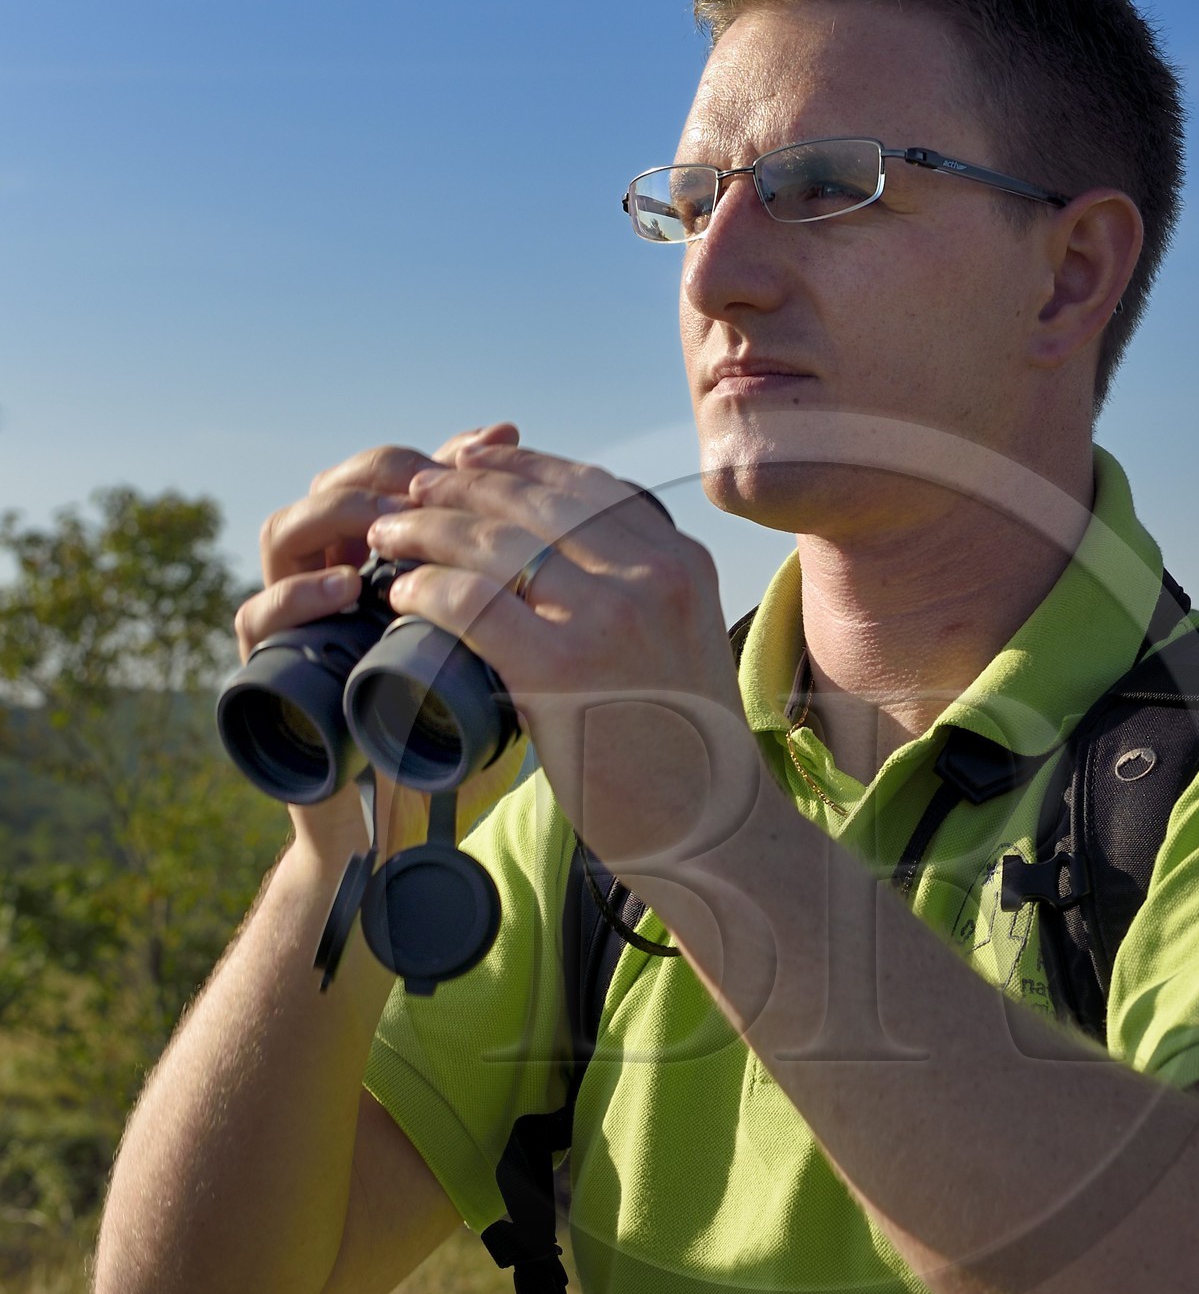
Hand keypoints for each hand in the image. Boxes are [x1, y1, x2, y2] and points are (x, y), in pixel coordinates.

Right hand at [236, 425, 525, 867]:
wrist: (406, 825)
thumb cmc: (472, 736)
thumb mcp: (516, 659)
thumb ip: (535, 600)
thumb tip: (602, 524)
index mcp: (397, 559)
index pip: (408, 478)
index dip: (455, 457)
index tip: (504, 438)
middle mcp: (336, 572)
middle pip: (345, 483)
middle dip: (398, 471)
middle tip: (444, 475)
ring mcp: (294, 618)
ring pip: (288, 530)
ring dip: (342, 515)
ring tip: (396, 527)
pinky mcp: (265, 669)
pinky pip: (260, 615)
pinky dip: (298, 595)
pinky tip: (344, 591)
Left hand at [364, 439, 761, 883]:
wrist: (713, 829)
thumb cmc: (688, 747)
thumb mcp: (683, 640)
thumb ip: (640, 592)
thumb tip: (561, 559)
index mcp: (681, 562)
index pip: (585, 485)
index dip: (515, 467)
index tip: (467, 464)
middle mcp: (651, 576)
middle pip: (533, 504)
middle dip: (460, 486)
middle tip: (412, 489)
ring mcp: (609, 619)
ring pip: (495, 544)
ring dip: (428, 529)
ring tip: (389, 535)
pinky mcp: (562, 670)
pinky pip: (472, 605)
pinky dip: (427, 590)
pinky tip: (403, 595)